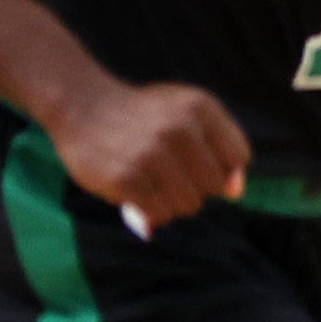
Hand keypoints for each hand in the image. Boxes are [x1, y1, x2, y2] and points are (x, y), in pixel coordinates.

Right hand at [45, 71, 248, 234]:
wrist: (82, 106)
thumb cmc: (143, 117)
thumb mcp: (186, 115)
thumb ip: (219, 150)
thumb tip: (235, 192)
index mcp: (200, 106)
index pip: (238, 158)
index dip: (220, 166)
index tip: (195, 158)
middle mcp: (179, 127)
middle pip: (214, 186)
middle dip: (195, 185)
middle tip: (167, 170)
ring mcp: (151, 153)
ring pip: (189, 205)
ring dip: (171, 202)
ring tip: (150, 180)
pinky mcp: (126, 178)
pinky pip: (160, 215)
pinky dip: (151, 212)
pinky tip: (136, 192)